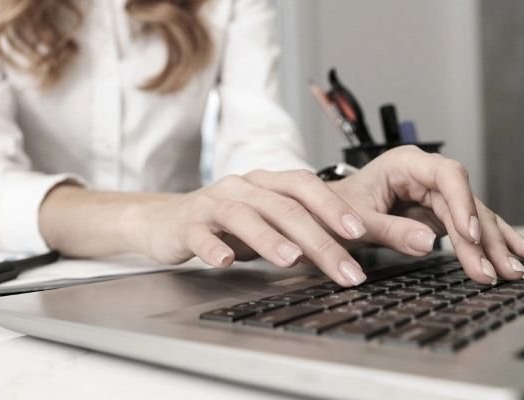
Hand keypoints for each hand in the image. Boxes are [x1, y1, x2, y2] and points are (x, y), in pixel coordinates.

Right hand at [131, 169, 371, 286]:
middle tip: (343, 269)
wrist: (162, 220)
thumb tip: (345, 248)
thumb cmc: (221, 222)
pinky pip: (200, 235)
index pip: (305, 185)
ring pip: (244, 217)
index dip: (333, 205)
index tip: (361, 231)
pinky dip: (212, 248)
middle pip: (284, 208)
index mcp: (265, 183)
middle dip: (319, 240)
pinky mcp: (186, 225)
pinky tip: (223, 263)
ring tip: (291, 260)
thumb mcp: (263, 219)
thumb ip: (298, 228)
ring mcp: (212, 205)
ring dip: (270, 239)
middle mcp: (241, 188)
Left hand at [326, 146, 523, 283]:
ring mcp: (436, 195)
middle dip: (483, 239)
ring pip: (473, 217)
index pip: (447, 176)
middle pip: (466, 202)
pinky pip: (470, 227)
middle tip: (497, 270)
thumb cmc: (334, 207)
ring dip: (494, 246)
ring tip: (514, 271)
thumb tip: (428, 244)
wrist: (323, 209)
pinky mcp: (440, 214)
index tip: (470, 234)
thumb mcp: (356, 219)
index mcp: (405, 164)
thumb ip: (390, 230)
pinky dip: (491, 243)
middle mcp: (426, 176)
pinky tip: (519, 254)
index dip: (463, 204)